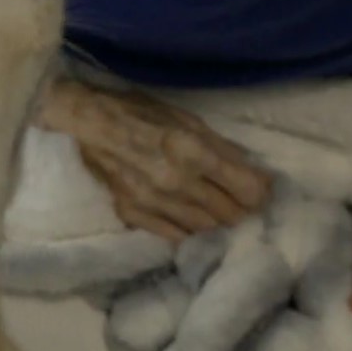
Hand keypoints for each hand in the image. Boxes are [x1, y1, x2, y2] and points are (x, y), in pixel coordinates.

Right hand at [36, 78, 270, 241]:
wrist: (87, 125)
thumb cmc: (139, 113)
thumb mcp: (186, 118)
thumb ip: (220, 147)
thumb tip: (252, 171)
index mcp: (193, 151)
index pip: (247, 189)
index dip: (262, 192)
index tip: (263, 190)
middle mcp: (177, 183)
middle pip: (230, 214)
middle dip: (242, 209)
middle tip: (242, 201)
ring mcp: (154, 204)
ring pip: (206, 230)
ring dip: (218, 222)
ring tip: (219, 211)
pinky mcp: (135, 216)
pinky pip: (175, 237)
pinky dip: (189, 232)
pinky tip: (192, 221)